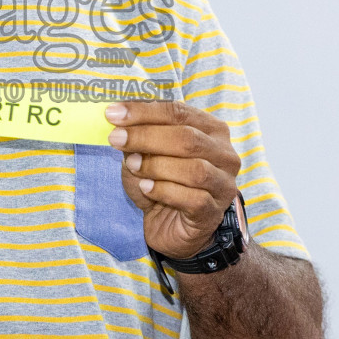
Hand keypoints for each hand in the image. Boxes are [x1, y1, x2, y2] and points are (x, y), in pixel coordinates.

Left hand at [106, 99, 239, 259]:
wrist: (170, 226)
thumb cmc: (161, 182)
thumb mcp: (146, 154)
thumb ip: (139, 136)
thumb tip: (119, 119)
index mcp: (211, 130)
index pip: (179, 112)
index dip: (145, 111)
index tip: (114, 113)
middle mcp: (224, 155)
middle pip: (187, 138)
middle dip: (146, 136)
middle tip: (116, 139)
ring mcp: (223, 184)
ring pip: (194, 169)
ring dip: (156, 165)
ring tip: (132, 166)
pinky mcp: (213, 212)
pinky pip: (192, 199)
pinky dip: (164, 191)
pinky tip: (146, 189)